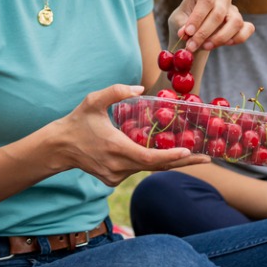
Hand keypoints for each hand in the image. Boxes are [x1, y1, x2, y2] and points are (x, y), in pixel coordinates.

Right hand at [55, 84, 209, 185]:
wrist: (59, 147)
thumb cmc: (77, 121)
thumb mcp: (93, 101)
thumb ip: (116, 91)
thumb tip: (140, 87)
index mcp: (116, 148)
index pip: (149, 156)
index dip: (170, 155)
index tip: (188, 151)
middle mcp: (118, 166)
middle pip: (156, 167)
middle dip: (182, 163)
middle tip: (207, 159)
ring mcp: (116, 176)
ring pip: (147, 169)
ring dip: (167, 162)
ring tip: (191, 155)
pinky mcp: (113, 179)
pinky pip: (137, 170)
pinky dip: (150, 162)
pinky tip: (163, 155)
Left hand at [168, 0, 254, 52]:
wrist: (192, 31)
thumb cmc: (183, 21)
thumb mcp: (177, 20)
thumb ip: (181, 25)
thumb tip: (186, 32)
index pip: (206, 0)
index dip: (197, 17)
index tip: (187, 32)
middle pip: (219, 13)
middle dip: (204, 33)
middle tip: (191, 46)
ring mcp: (234, 9)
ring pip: (235, 22)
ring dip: (220, 38)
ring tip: (205, 47)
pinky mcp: (242, 22)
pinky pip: (247, 29)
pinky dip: (237, 39)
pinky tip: (224, 44)